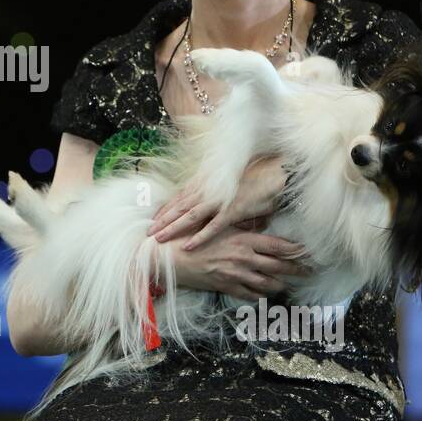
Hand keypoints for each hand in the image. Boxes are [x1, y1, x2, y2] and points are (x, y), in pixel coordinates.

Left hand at [147, 156, 293, 252]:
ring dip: (173, 228)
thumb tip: (210, 208)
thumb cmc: (253, 180)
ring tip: (159, 239)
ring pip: (189, 216)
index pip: (180, 197)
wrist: (274, 174)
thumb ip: (217, 197)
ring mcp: (218, 200)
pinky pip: (212, 226)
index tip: (154, 219)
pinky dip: (200, 237)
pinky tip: (189, 246)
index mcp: (206, 184)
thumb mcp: (229, 186)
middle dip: (162, 220)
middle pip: (179, 207)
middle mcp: (208, 191)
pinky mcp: (232, 210)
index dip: (166, 209)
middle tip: (147, 233)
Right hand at [166, 226, 311, 300]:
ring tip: (290, 284)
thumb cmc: (192, 236)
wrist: (170, 257)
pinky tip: (265, 294)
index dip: (296, 250)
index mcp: (244, 240)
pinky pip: (250, 295)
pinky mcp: (226, 287)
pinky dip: (261, 295)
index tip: (309, 252)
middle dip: (297, 269)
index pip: (278, 246)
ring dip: (281, 284)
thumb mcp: (218, 224)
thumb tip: (261, 221)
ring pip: (268, 283)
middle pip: (279, 266)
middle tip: (311, 271)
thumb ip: (242, 224)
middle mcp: (244, 258)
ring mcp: (236, 274)